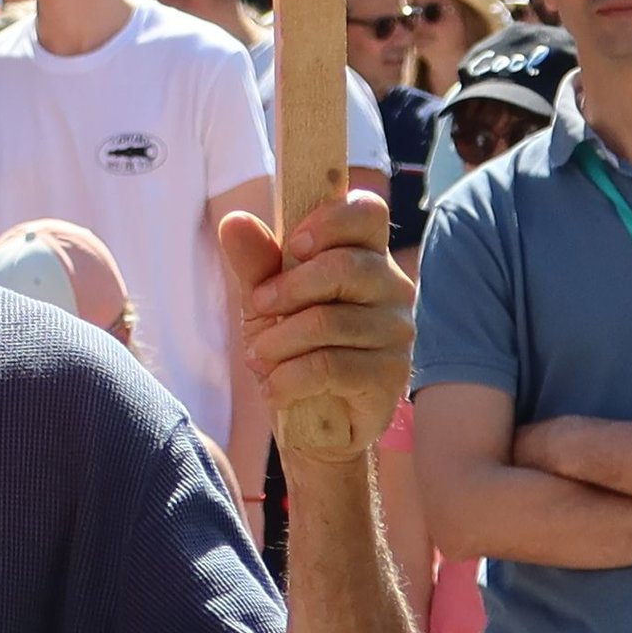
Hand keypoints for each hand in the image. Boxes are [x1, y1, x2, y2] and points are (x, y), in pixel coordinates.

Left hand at [218, 189, 412, 462]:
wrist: (310, 421)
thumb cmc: (294, 348)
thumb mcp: (266, 302)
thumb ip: (256, 262)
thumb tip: (235, 220)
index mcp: (364, 255)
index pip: (367, 211)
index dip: (329, 220)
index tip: (293, 246)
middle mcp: (391, 287)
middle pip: (346, 266)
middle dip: (289, 289)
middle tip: (258, 307)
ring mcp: (397, 331)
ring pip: (330, 321)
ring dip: (279, 341)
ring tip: (258, 357)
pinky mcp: (391, 375)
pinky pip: (332, 366)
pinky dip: (289, 378)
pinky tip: (274, 388)